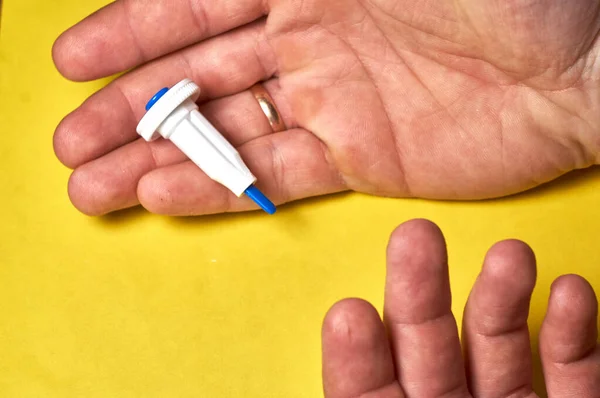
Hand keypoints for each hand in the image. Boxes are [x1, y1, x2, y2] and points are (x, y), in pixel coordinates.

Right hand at [52, 0, 599, 215]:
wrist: (576, 71)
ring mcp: (330, 102)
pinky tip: (165, 198)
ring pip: (225, 134)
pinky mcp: (357, 157)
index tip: (71, 61)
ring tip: (95, 185)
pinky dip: (220, 188)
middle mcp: (308, 38)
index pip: (195, 5)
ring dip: (157, 160)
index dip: (129, 33)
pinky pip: (274, 174)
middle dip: (129, 109)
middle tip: (69, 143)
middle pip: (196, 77)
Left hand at [321, 219, 598, 396]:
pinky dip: (571, 332)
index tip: (349, 313)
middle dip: (421, 292)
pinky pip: (572, 373)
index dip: (357, 359)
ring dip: (501, 295)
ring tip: (509, 252)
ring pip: (497, 347)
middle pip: (430, 349)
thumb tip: (343, 346)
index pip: (369, 394)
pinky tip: (569, 289)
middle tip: (414, 236)